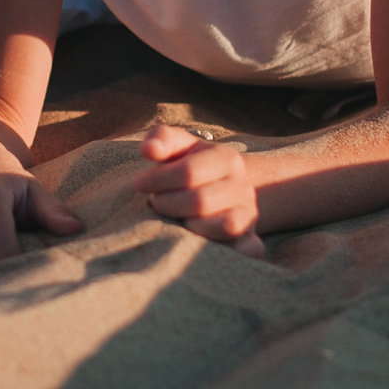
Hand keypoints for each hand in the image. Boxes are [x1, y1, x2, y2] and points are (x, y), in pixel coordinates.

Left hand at [135, 124, 264, 257]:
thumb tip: (148, 149)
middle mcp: (243, 186)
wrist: (219, 186)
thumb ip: (161, 138)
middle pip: (200, 201)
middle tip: (155, 202)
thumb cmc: (188, 164)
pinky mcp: (249, 237)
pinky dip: (231, 250)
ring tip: (174, 218)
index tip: (139, 184)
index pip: (189, 172)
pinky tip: (202, 245)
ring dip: (189, 226)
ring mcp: (249, 213)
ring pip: (222, 226)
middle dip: (168, 203)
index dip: (157, 180)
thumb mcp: (178, 146)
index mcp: (227, 158)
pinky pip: (246, 248)